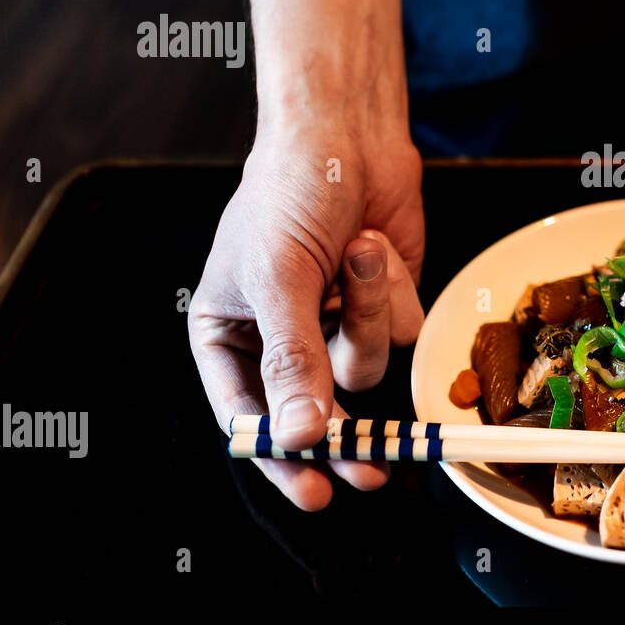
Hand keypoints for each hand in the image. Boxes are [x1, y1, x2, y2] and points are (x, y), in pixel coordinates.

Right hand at [188, 117, 424, 509]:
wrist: (348, 135)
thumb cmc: (290, 192)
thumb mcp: (279, 279)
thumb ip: (291, 361)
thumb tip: (297, 435)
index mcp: (229, 333)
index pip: (248, 416)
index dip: (280, 458)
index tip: (313, 489)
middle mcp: (281, 336)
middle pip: (312, 412)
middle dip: (343, 436)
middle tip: (368, 471)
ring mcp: (332, 322)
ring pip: (362, 367)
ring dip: (365, 312)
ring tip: (358, 252)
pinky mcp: (378, 305)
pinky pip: (396, 330)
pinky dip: (388, 291)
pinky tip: (374, 247)